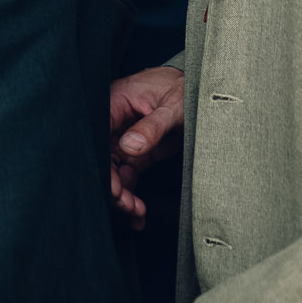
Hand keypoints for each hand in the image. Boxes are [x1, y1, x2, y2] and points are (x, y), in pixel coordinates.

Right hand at [108, 66, 184, 228]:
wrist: (203, 89)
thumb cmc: (186, 88)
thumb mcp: (174, 106)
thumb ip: (152, 126)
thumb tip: (129, 145)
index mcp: (115, 102)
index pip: (98, 137)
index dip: (102, 165)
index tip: (114, 189)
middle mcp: (114, 122)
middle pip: (102, 158)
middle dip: (113, 187)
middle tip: (129, 207)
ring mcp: (125, 138)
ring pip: (114, 172)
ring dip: (122, 196)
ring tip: (137, 213)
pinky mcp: (138, 151)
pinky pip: (128, 176)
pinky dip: (131, 195)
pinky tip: (138, 215)